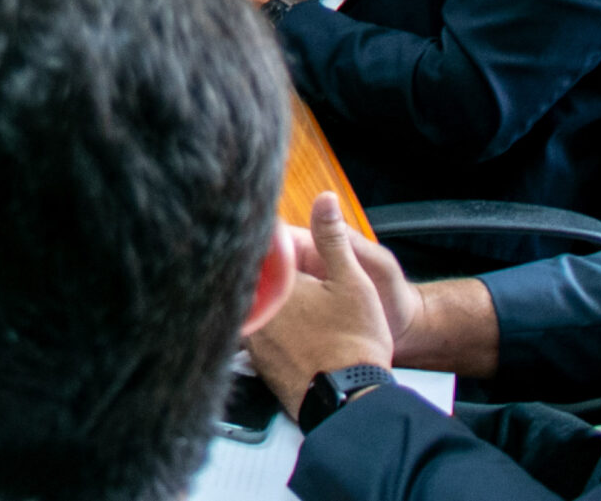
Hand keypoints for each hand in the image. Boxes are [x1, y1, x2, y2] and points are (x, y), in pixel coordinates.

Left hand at [246, 192, 399, 422]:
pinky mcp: (258, 363)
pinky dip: (261, 323)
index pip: (257, 249)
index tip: (261, 223)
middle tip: (267, 255)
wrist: (352, 402)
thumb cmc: (354, 344)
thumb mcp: (352, 281)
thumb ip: (333, 238)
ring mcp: (253, 341)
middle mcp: (255, 313)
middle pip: (246, 278)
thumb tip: (324, 199)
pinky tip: (282, 326)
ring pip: (247, 306)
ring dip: (256, 295)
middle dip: (256, 264)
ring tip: (274, 288)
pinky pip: (252, 333)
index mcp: (274, 286)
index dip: (263, 235)